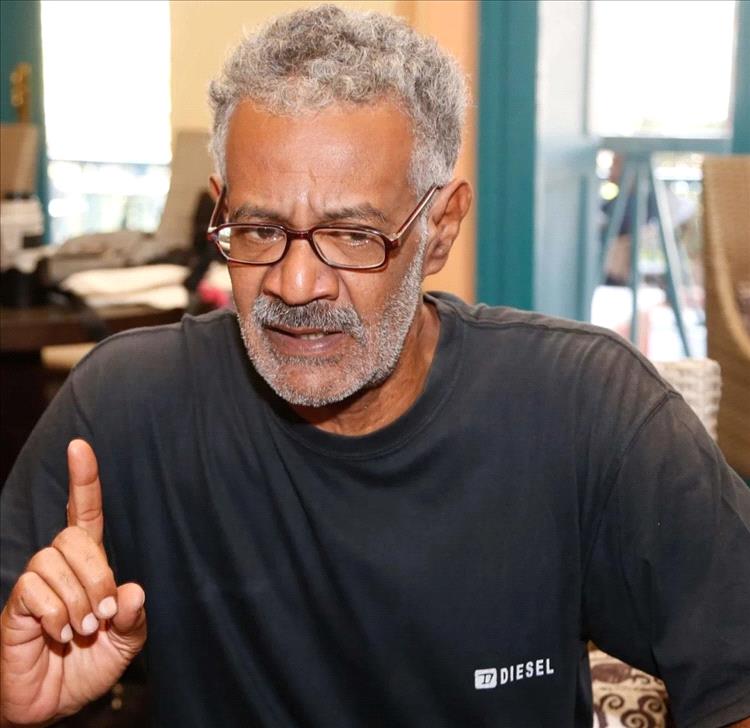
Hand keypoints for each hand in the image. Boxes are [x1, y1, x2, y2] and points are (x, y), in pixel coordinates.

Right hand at [0, 439, 145, 725]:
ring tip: (81, 630)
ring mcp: (34, 585)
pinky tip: (59, 635)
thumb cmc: (91, 666)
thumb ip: (135, 616)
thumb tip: (132, 589)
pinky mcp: (15, 607)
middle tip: (103, 614)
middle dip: (96, 574)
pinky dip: (55, 614)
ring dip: (77, 600)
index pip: (84, 514)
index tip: (80, 446)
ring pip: (52, 560)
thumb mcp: (127, 642)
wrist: (56, 706)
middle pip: (73, 536)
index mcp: (89, 567)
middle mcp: (59, 568)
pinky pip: (32, 588)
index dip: (83, 481)